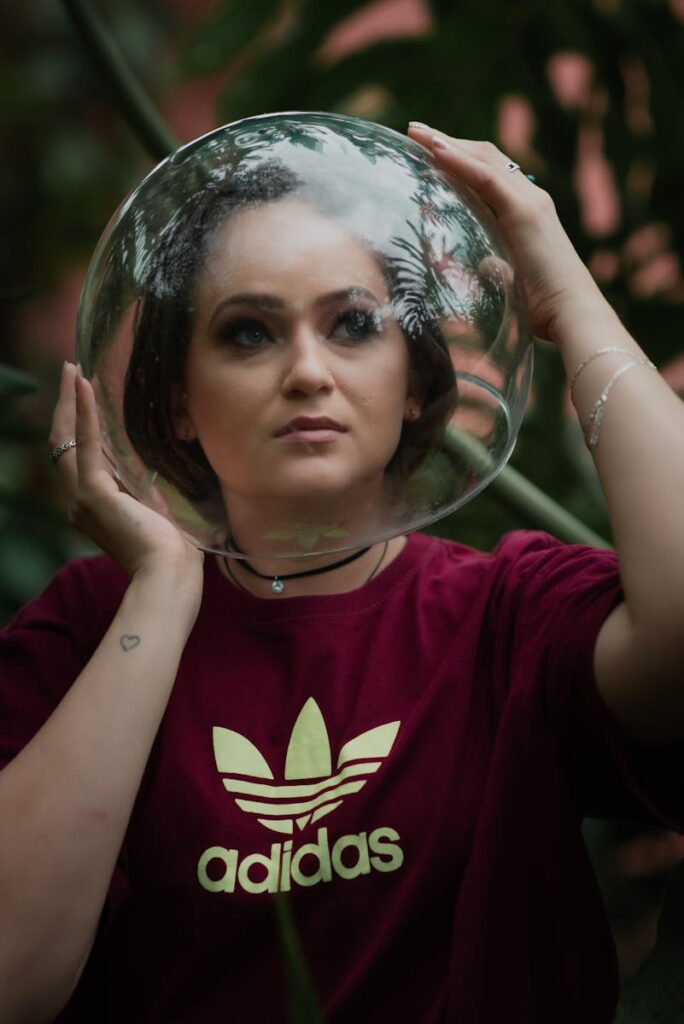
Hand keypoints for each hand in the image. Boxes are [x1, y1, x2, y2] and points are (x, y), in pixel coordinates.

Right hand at [49, 363, 203, 589]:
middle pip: (63, 445)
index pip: (79, 460)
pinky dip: (84, 412)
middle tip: (71, 372)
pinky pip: (86, 443)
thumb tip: (152, 468)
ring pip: (66, 440)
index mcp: (93, 511)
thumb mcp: (157, 513)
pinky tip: (84, 385)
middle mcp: (78, 505)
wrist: (169, 577)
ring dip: (70, 401)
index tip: (84, 399)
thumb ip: (146, 490)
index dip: (78, 428)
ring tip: (73, 370)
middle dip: (66, 407)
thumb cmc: (172, 554)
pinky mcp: (94, 494)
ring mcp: (82, 500)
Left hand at [407, 123, 608, 342]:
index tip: (427, 150)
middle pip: (485, 157)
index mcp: (527, 212)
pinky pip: (485, 178)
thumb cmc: (543, 306)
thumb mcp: (513, 280)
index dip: (460, 158)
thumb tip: (483, 265)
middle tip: (414, 133)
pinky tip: (434, 149)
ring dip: (446, 143)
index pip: (489, 173)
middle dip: (449, 142)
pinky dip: (458, 161)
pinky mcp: (524, 212)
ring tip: (416, 133)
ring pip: (484, 160)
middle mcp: (531, 198)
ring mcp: (530, 201)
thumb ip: (498, 268)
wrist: (571, 314)